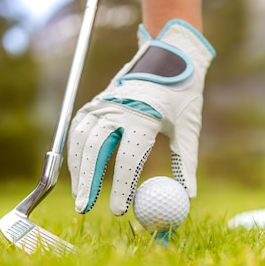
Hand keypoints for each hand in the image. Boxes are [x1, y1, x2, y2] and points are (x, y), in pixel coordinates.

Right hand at [67, 19, 214, 214]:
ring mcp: (104, 102)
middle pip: (96, 149)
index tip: (118, 211)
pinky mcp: (97, 101)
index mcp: (145, 114)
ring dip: (77, 168)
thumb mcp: (189, 127)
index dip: (122, 187)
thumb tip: (189, 195)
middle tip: (85, 208)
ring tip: (79, 195)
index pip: (129, 157)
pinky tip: (77, 170)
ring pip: (81, 139)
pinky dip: (75, 150)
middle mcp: (119, 107)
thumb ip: (187, 161)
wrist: (170, 54)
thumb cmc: (183, 93)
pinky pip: (79, 128)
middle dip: (88, 181)